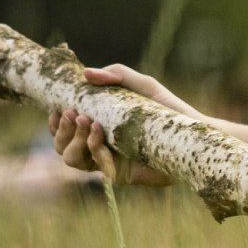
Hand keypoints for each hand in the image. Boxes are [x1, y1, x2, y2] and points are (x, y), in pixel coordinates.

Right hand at [48, 64, 195, 187]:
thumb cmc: (166, 110)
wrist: (193, 135)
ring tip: (86, 121)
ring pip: (72, 159)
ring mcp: (108, 161)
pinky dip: (93, 147)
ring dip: (72, 140)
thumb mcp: (142, 86)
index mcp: (97, 126)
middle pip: (61, 146)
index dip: (54, 123)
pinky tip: (99, 132)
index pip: (63, 130)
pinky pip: (96, 164)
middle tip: (72, 113)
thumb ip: (116, 76)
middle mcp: (98, 146)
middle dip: (60, 130)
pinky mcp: (120, 173)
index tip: (57, 108)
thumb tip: (86, 74)